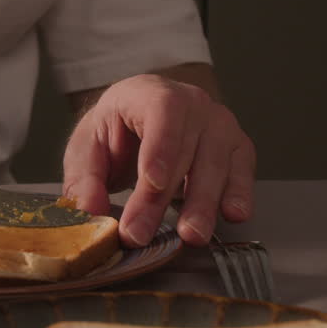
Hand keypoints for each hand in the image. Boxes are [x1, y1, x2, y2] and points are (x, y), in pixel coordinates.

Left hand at [62, 74, 254, 246]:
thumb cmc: (117, 131)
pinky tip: (233, 214)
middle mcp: (192, 103)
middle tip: (144, 232)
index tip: (152, 183)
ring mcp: (218, 124)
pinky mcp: (236, 148)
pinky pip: (242, 169)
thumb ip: (84, 179)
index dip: (160, 147)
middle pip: (186, 147)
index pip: (162, 112)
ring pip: (217, 162)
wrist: (142, 120)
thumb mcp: (87, 148)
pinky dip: (239, 193)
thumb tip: (90, 211)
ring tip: (191, 234)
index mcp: (149, 94)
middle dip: (163, 197)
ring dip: (203, 202)